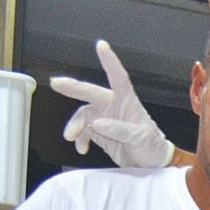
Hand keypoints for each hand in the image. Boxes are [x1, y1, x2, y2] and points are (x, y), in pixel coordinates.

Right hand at [51, 41, 176, 168]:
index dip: (110, 61)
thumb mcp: (141, 138)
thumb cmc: (152, 147)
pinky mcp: (99, 133)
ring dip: (75, 125)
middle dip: (73, 88)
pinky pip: (83, 131)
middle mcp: (114, 107)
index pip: (118, 77)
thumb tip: (97, 123)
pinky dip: (79, 138)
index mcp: (127, 102)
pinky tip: (81, 148)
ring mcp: (105, 119)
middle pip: (91, 93)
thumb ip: (121, 130)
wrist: (151, 164)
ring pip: (83, 115)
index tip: (102, 45)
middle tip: (57, 83)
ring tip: (71, 137)